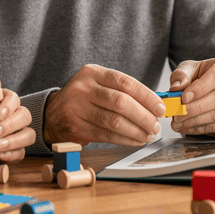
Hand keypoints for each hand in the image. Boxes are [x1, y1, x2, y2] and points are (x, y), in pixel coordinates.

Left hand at [0, 89, 34, 165]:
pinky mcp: (12, 151)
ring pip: (28, 134)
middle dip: (10, 124)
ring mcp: (14, 134)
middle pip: (24, 115)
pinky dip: (12, 154)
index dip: (9, 105)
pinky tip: (0, 155)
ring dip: (14, 140)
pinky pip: (21, 152)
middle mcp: (10, 116)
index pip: (13, 98)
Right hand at [43, 63, 165, 145]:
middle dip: (143, 116)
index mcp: (92, 72)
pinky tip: (136, 140)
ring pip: (114, 121)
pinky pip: (107, 135)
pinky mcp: (76, 127)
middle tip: (156, 125)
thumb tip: (154, 105)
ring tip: (149, 135)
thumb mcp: (98, 84)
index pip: (125, 83)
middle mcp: (83, 88)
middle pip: (120, 103)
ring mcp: (77, 108)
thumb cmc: (85, 98)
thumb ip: (122, 90)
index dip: (146, 96)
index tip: (160, 108)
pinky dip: (125, 139)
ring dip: (136, 131)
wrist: (54, 113)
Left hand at [167, 57, 214, 135]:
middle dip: (195, 108)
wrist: (214, 86)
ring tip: (178, 122)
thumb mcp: (190, 68)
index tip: (184, 98)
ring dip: (195, 121)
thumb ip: (181, 75)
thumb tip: (176, 88)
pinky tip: (186, 127)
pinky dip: (200, 129)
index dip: (200, 88)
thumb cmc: (202, 74)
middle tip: (177, 114)